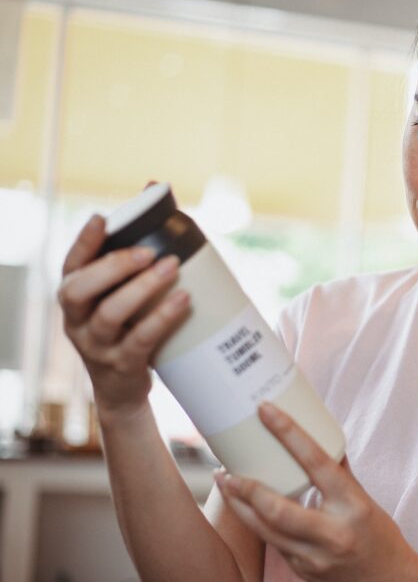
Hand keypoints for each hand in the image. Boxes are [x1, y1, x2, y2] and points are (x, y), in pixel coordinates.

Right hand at [58, 212, 189, 416]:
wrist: (124, 391)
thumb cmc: (128, 329)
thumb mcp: (125, 296)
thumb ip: (138, 253)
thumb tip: (159, 190)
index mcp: (75, 299)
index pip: (71, 265)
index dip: (84, 242)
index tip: (104, 218)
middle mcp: (77, 321)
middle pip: (80, 289)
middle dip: (113, 266)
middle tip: (149, 251)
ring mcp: (96, 345)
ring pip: (109, 313)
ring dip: (141, 289)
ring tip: (171, 267)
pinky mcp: (121, 365)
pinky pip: (140, 340)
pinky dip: (162, 318)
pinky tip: (183, 300)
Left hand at [214, 402, 417, 581]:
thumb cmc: (381, 538)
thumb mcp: (365, 501)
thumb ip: (340, 473)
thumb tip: (321, 437)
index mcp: (352, 504)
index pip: (317, 461)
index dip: (289, 433)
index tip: (266, 411)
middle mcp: (332, 532)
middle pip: (277, 508)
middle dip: (245, 488)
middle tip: (225, 469)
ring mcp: (314, 557)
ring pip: (264, 530)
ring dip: (240, 506)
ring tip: (225, 483)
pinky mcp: (302, 573)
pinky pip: (274, 544)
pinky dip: (259, 524)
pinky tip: (248, 509)